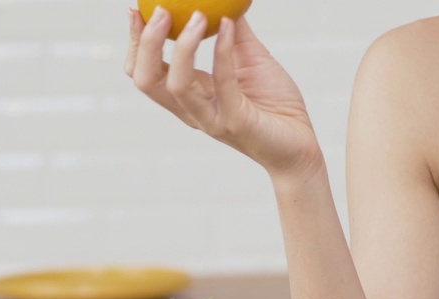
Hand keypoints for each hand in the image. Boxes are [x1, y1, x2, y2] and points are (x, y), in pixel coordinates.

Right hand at [125, 7, 322, 178]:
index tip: (136, 9)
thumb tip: (223, 2)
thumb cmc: (276, 104)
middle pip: (147, 80)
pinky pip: (223, 83)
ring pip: (177, 85)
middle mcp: (193, 110)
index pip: (147, 71)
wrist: (302, 145)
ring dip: (183, 46)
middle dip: (146, 43)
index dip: (136, 41)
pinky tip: (229, 25)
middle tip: (159, 10)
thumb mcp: (251, 59)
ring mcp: (212, 119)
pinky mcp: (236, 123)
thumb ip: (233, 33)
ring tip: (196, 15)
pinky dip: (222, 51)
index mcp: (188, 95)